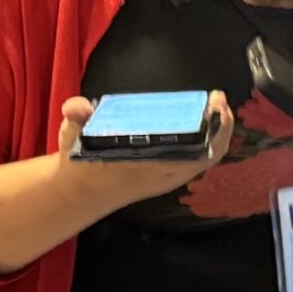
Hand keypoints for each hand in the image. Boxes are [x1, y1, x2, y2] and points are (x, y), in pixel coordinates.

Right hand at [58, 91, 235, 204]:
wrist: (78, 193)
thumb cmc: (80, 164)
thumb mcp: (73, 138)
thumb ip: (77, 119)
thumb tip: (75, 107)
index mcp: (145, 168)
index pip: (191, 155)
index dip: (209, 132)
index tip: (214, 107)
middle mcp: (162, 175)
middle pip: (207, 155)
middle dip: (219, 127)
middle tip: (217, 98)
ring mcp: (167, 177)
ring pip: (205, 158)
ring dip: (216, 132)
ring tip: (216, 105)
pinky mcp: (167, 174)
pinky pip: (197, 159)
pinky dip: (207, 141)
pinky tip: (205, 119)